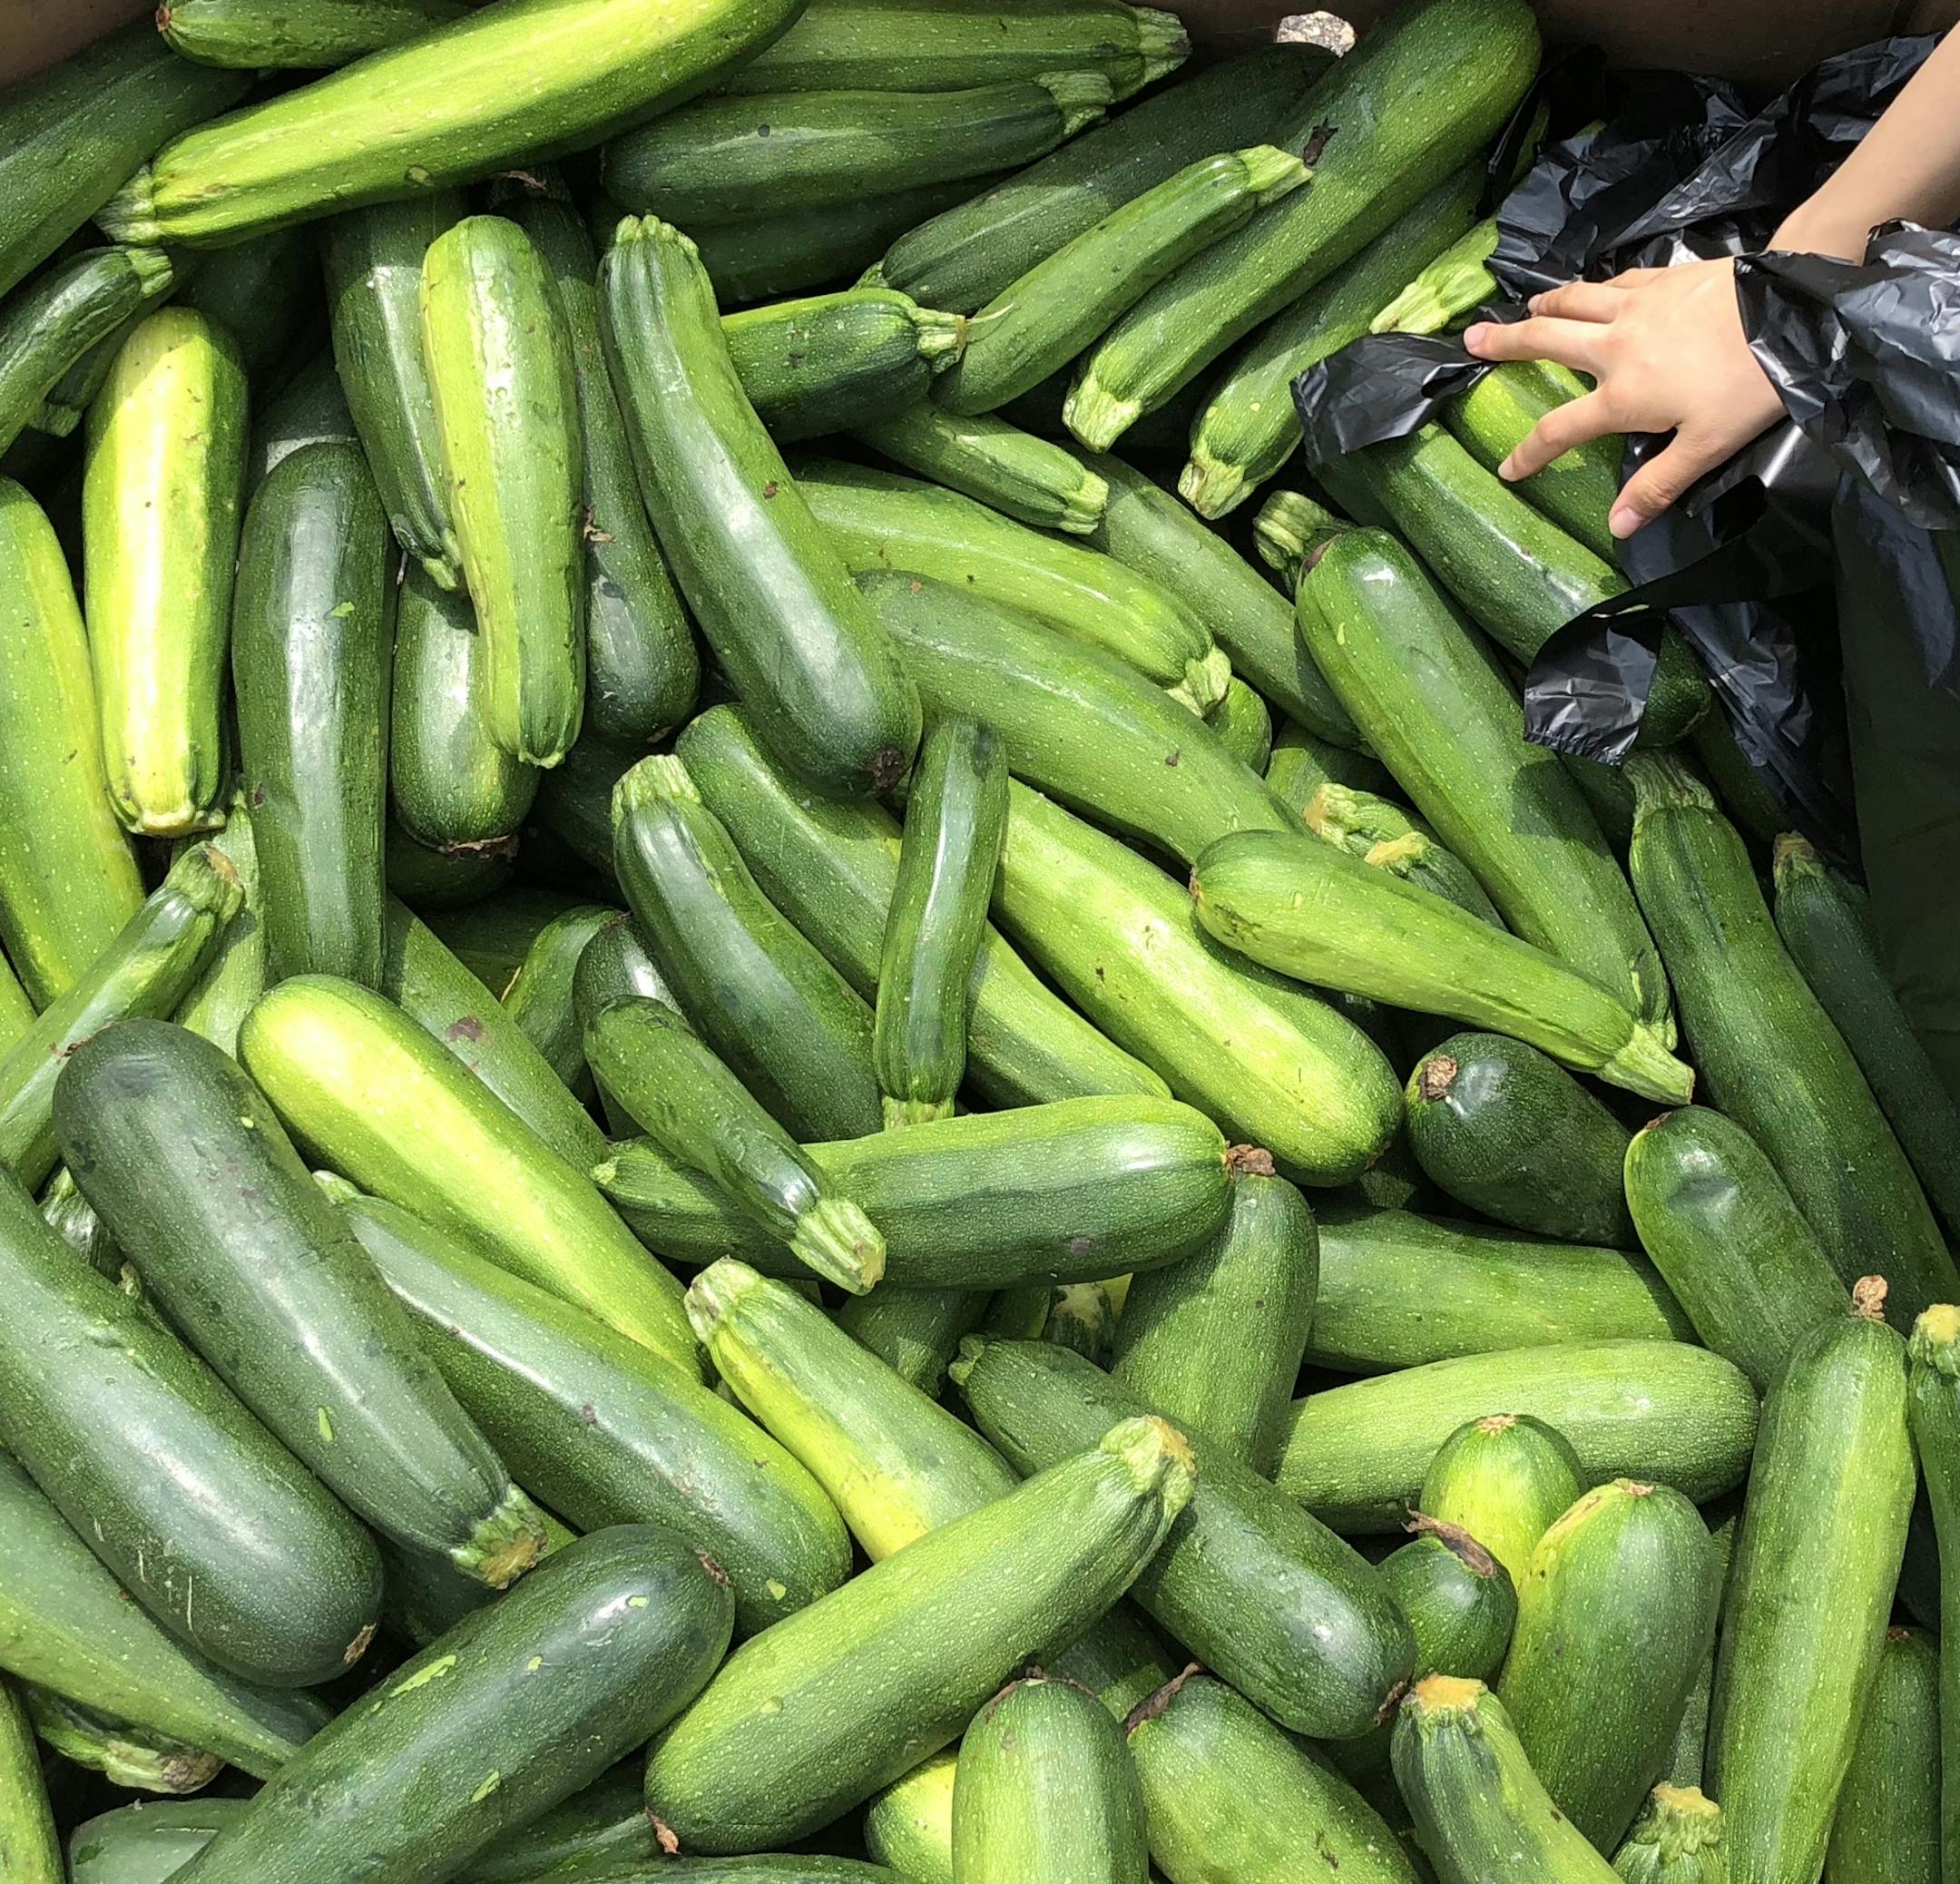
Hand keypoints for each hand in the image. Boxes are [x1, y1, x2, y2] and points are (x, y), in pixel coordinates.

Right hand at [1462, 259, 1785, 538]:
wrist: (1790, 309)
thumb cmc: (1749, 384)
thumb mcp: (1707, 447)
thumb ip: (1658, 485)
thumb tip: (1617, 526)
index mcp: (1622, 395)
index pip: (1560, 431)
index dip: (1528, 454)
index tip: (1507, 469)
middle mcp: (1616, 345)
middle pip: (1547, 341)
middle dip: (1505, 344)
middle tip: (1471, 341)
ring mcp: (1638, 305)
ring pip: (1576, 300)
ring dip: (1545, 305)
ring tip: (1525, 306)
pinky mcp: (1665, 278)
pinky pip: (1616, 281)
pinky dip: (1595, 287)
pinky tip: (1594, 288)